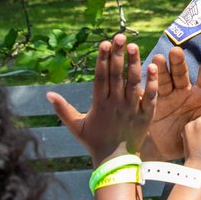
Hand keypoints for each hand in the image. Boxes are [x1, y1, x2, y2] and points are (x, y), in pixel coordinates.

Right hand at [48, 34, 157, 165]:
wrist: (115, 162)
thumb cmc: (95, 142)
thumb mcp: (76, 126)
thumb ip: (63, 109)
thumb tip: (47, 94)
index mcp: (99, 104)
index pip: (100, 76)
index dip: (102, 59)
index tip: (104, 43)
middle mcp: (115, 104)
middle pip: (117, 75)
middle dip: (117, 55)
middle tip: (119, 36)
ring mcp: (131, 109)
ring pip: (133, 82)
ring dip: (134, 63)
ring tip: (133, 46)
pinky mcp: (146, 116)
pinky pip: (150, 97)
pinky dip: (152, 83)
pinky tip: (153, 67)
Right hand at [144, 44, 200, 159]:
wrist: (184, 151)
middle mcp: (186, 90)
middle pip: (182, 73)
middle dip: (179, 62)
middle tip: (176, 51)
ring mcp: (170, 96)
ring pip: (166, 79)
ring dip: (162, 69)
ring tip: (159, 59)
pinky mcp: (157, 104)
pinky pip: (153, 93)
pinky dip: (150, 83)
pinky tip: (148, 73)